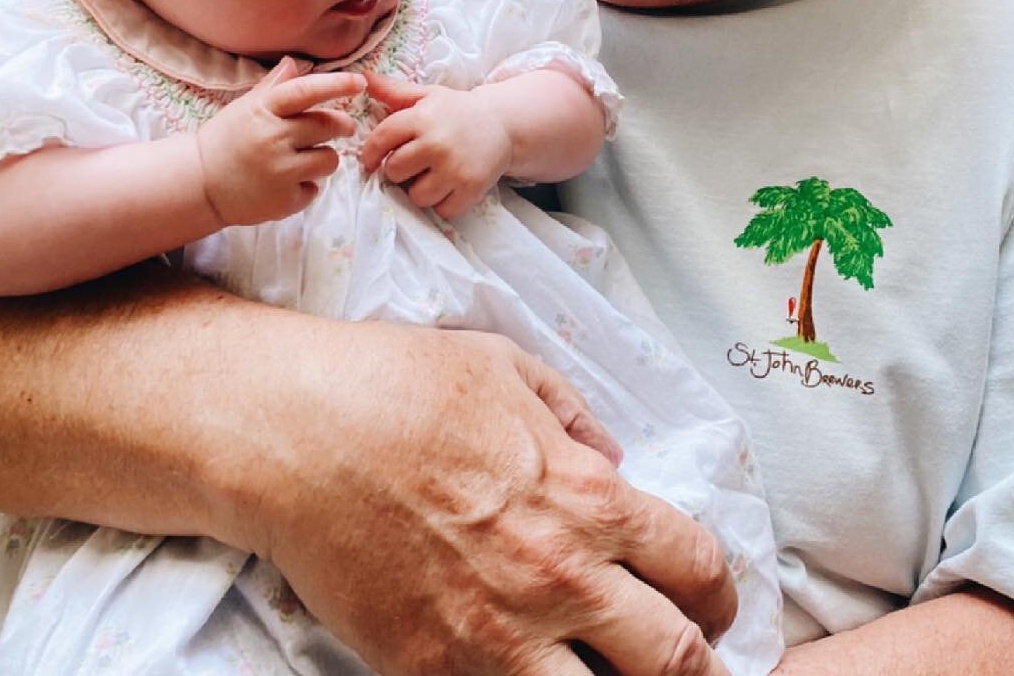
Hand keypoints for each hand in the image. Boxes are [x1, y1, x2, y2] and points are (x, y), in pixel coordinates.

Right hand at [195, 58, 364, 226]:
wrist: (198, 184)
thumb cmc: (224, 140)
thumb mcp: (244, 108)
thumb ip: (272, 88)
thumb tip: (293, 62)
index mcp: (263, 111)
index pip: (306, 91)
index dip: (336, 84)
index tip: (359, 82)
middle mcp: (273, 139)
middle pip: (327, 126)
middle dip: (342, 125)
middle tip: (344, 127)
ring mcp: (279, 172)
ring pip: (329, 159)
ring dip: (324, 158)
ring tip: (304, 159)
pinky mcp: (284, 201)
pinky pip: (315, 188)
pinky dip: (306, 186)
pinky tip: (286, 183)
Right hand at [212, 319, 736, 674]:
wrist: (295, 434)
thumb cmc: (398, 386)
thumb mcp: (505, 368)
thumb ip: (574, 416)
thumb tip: (612, 456)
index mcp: (586, 496)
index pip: (697, 567)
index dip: (718, 593)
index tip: (710, 602)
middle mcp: (559, 577)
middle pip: (676, 660)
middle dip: (696, 666)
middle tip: (686, 661)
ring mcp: (497, 639)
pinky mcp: (434, 674)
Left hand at [360, 71, 512, 218]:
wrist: (502, 124)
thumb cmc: (457, 111)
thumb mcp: (427, 96)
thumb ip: (394, 90)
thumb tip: (363, 78)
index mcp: (422, 118)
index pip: (380, 140)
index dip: (370, 154)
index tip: (372, 161)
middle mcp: (436, 143)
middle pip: (394, 171)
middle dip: (399, 170)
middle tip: (413, 163)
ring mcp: (454, 168)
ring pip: (416, 196)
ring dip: (420, 190)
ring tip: (431, 176)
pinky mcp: (471, 188)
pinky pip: (441, 210)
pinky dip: (443, 203)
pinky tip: (448, 186)